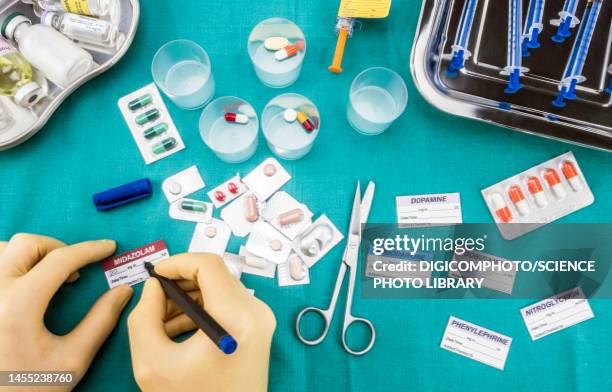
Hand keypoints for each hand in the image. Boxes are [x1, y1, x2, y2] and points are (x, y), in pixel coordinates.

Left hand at [0, 234, 133, 391]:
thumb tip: (123, 291)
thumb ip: (101, 320)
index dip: (89, 250)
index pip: (60, 260)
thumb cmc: (29, 388)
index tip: (108, 247)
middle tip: (75, 269)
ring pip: (4, 250)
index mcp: (19, 306)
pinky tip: (27, 285)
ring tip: (49, 277)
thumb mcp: (72, 359)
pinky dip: (12, 265)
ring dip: (31, 255)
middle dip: (58, 248)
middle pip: (27, 244)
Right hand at [128, 253, 275, 391]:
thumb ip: (144, 315)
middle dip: (179, 283)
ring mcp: (261, 321)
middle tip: (153, 300)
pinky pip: (226, 306)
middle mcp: (256, 312)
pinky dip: (201, 310)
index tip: (154, 274)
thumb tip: (154, 287)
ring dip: (188, 298)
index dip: (177, 262)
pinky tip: (176, 331)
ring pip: (219, 289)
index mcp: (237, 316)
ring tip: (159, 321)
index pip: (208, 265)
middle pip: (214, 276)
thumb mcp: (151, 361)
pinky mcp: (258, 330)